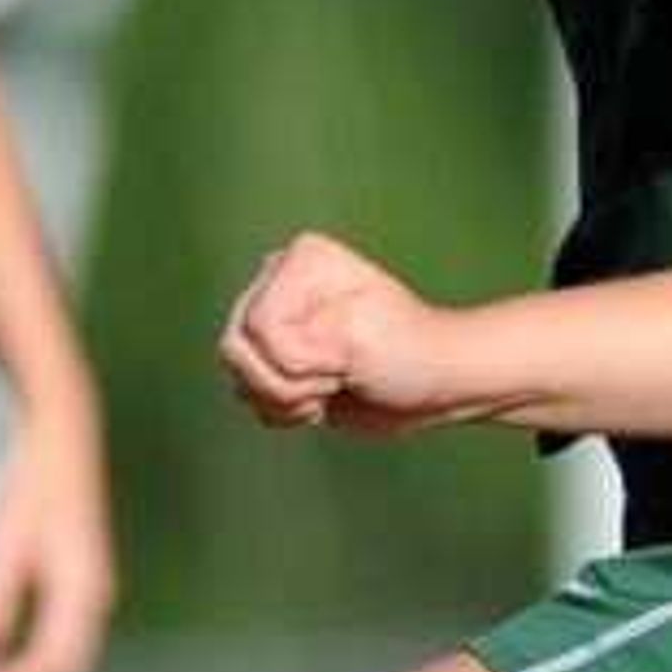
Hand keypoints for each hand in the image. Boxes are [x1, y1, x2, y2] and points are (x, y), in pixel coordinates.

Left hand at [0, 414, 117, 671]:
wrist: (61, 440)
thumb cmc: (32, 485)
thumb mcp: (5, 541)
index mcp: (84, 591)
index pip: (56, 665)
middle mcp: (95, 599)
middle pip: (65, 671)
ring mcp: (88, 595)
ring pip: (65, 660)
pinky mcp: (74, 587)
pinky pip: (57, 640)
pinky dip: (28, 661)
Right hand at [220, 230, 462, 437]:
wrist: (435, 383)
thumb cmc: (406, 353)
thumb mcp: (351, 340)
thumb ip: (285, 343)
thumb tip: (235, 350)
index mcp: (299, 261)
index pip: (258, 326)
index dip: (297, 358)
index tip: (346, 358)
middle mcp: (279, 283)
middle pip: (237, 350)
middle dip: (288, 383)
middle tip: (339, 375)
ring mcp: (276, 322)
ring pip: (240, 378)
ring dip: (287, 400)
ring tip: (333, 386)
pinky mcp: (277, 358)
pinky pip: (250, 396)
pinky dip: (285, 410)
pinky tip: (322, 398)